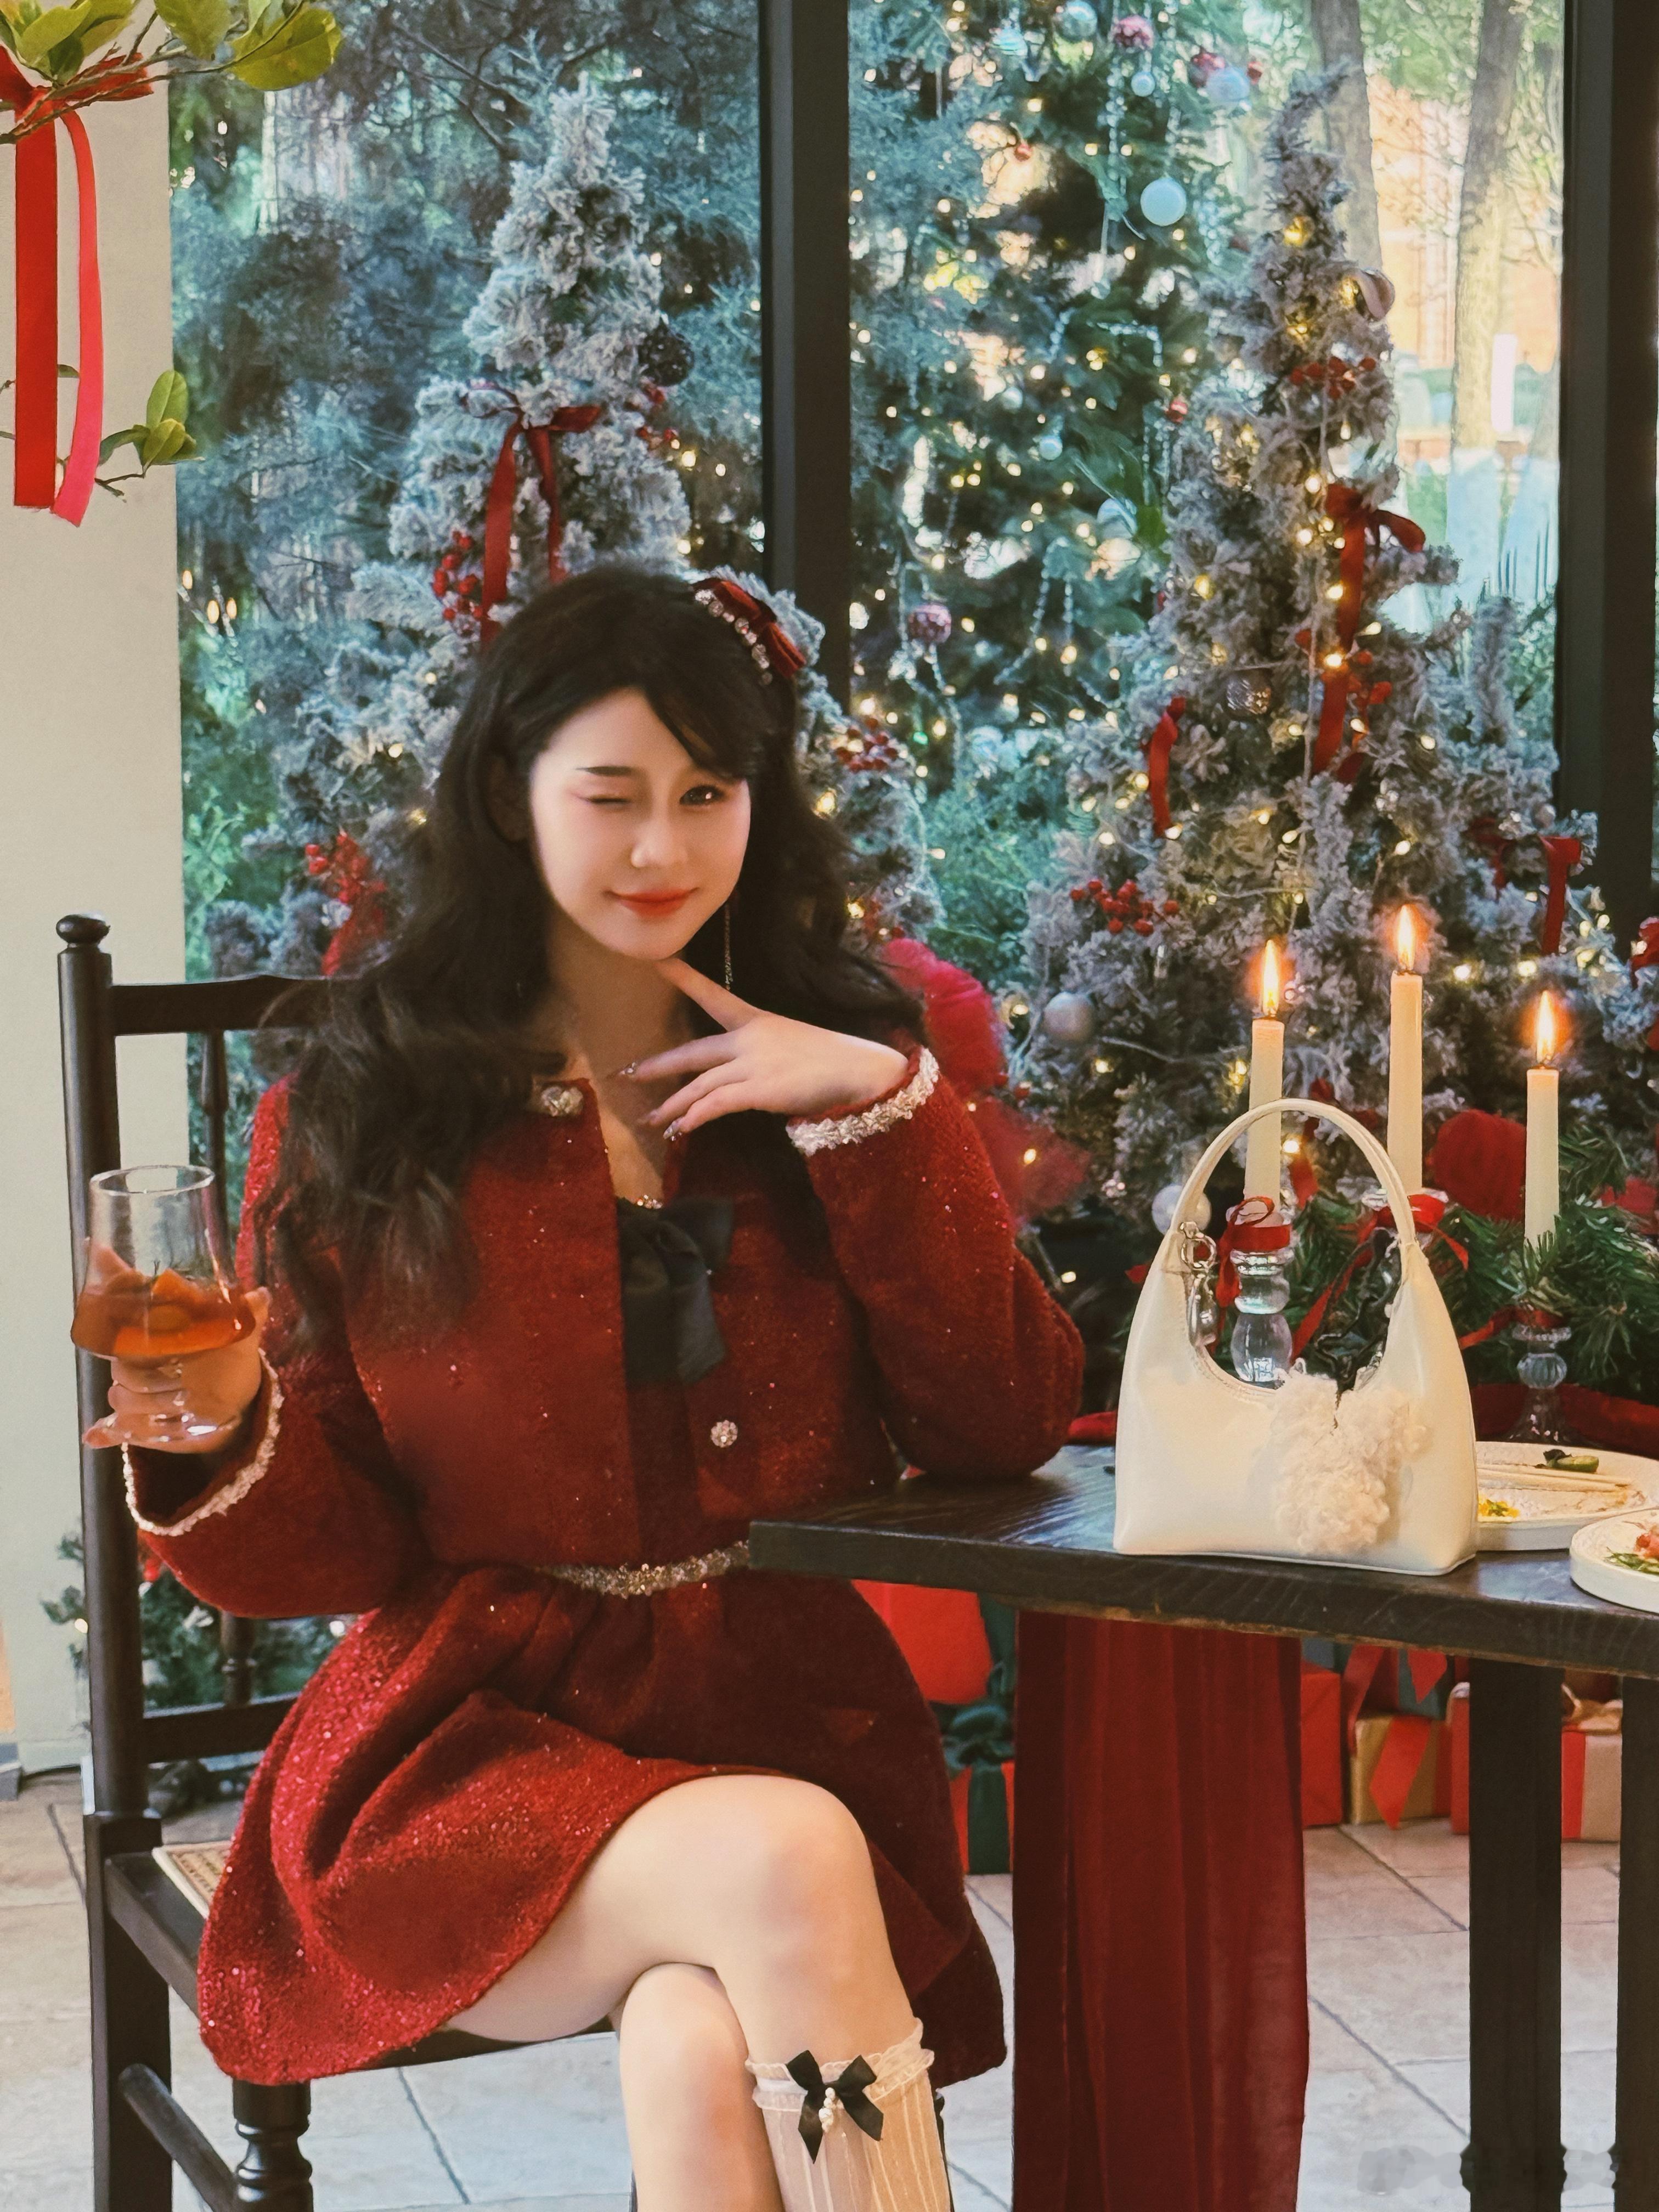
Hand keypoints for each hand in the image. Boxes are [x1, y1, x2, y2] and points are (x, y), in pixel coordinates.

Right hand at [97, 1287, 271, 1455]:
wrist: (233, 1401)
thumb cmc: (229, 1362)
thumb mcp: (241, 1339)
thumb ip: (249, 1316)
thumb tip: (261, 1294)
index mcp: (160, 1336)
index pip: (126, 1324)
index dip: (127, 1326)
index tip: (146, 1333)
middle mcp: (141, 1363)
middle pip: (122, 1367)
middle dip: (145, 1374)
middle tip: (182, 1380)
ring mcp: (136, 1394)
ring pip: (121, 1397)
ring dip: (146, 1403)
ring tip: (181, 1405)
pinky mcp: (138, 1423)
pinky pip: (113, 1428)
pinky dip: (105, 1432)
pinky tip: (96, 1435)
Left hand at [633, 961, 910, 1137]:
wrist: (863, 1071)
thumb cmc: (836, 1061)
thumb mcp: (795, 1046)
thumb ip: (766, 1057)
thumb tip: (747, 1077)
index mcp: (757, 1021)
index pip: (713, 995)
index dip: (684, 977)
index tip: (657, 959)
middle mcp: (749, 1039)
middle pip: (694, 1051)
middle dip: (659, 1064)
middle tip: (629, 1073)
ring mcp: (753, 1064)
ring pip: (700, 1084)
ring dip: (674, 1105)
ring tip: (653, 1121)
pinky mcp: (759, 1089)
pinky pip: (716, 1103)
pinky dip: (695, 1116)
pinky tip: (681, 1129)